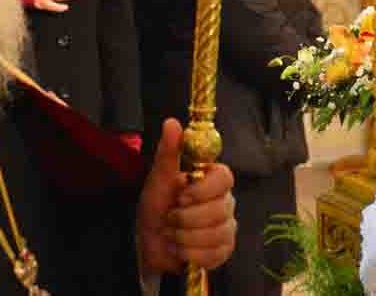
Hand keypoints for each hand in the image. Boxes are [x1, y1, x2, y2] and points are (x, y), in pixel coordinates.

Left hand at [136, 118, 235, 275]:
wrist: (148, 241)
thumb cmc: (156, 206)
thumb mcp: (159, 178)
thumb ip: (169, 152)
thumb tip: (172, 122)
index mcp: (213, 180)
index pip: (225, 178)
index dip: (203, 190)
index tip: (181, 196)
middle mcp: (225, 202)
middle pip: (220, 210)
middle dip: (187, 218)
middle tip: (171, 217)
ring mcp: (226, 227)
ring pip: (216, 234)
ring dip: (185, 237)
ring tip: (173, 233)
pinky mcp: (223, 250)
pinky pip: (214, 254)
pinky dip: (191, 253)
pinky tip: (181, 248)